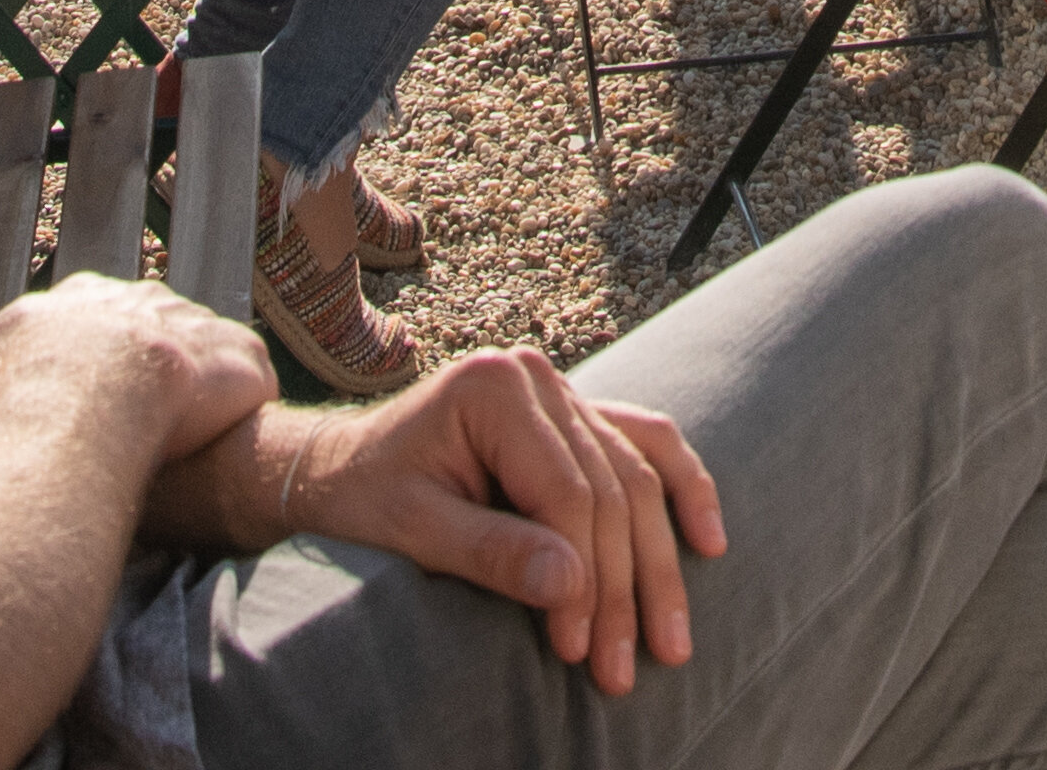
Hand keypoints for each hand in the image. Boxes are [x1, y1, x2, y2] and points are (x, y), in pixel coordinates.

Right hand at [0, 268, 272, 466]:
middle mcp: (144, 304)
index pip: (94, 322)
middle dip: (148, 373)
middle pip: (152, 336)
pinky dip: (240, 407)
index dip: (93, 361)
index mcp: (85, 301)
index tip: (88, 394)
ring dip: (198, 392)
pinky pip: (247, 382)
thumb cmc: (26, 383)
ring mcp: (198, 330)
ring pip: (203, 356)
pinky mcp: (240, 363)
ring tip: (182, 438)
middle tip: (136, 426)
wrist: (92, 396)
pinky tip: (227, 439)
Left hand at [212, 348, 725, 691]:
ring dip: (659, 563)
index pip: (569, 492)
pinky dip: (682, 490)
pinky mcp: (575, 415)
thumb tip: (572, 586)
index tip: (579, 649)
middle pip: (611, 491)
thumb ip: (490, 552)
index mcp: (494, 388)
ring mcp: (562, 391)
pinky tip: (708, 541)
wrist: (338, 469)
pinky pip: (646, 446)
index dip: (583, 576)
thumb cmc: (364, 499)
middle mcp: (537, 377)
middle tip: (627, 668)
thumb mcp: (413, 531)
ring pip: (638, 479)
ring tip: (673, 640)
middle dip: (624, 587)